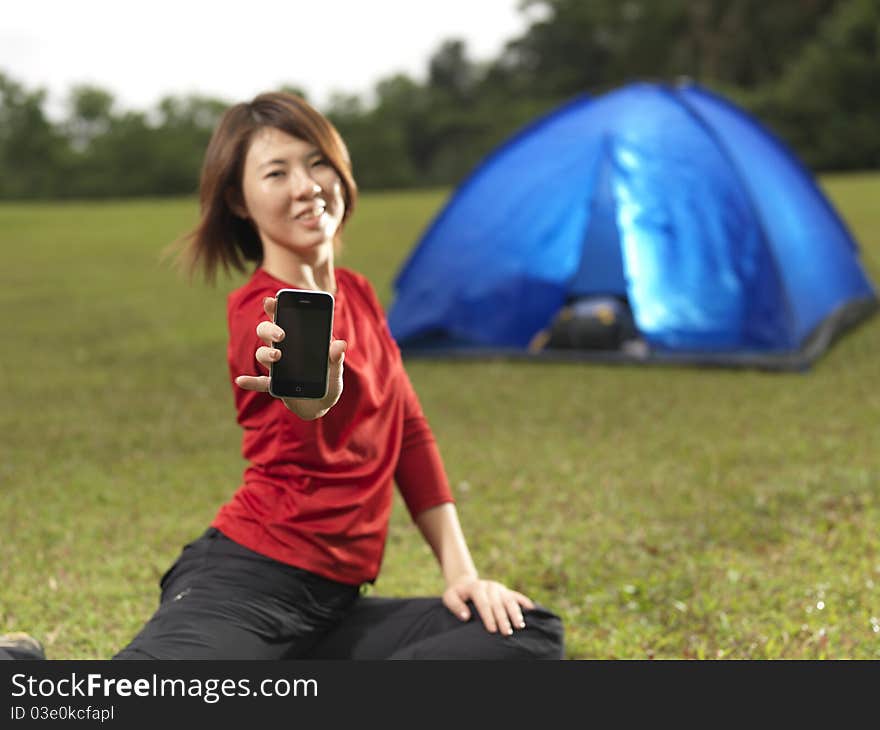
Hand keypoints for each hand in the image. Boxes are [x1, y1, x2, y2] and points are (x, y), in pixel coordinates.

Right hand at [234, 296, 346, 419]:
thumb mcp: (336, 370)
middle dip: (270, 329)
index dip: (276, 308)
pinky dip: (250, 381)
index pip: (285, 318)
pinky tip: (240, 380)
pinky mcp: (275, 385)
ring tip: (277, 357)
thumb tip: (341, 344)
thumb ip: (336, 358)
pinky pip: (260, 382)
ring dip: (266, 354)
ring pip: (263, 354)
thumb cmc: (329, 381)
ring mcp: (278, 367)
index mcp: (299, 340)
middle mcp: (285, 350)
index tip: (272, 300)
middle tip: (282, 334)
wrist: (322, 404)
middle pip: (267, 332)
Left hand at [443, 576, 534, 635]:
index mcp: (476, 587)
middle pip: (498, 604)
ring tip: (520, 626)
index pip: (484, 603)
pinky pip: (517, 595)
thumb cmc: (457, 594)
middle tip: (507, 633)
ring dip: (515, 613)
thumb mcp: (449, 597)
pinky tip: (532, 610)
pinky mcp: (506, 591)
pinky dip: (525, 602)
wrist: (465, 583)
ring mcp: (500, 588)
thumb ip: (455, 605)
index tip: (492, 630)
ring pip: (510, 600)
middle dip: (503, 619)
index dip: (488, 617)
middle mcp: (490, 586)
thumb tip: (466, 617)